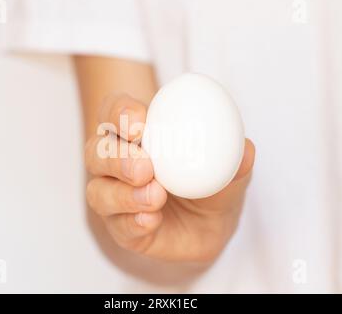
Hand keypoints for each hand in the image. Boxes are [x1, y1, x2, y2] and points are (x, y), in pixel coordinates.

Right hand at [85, 94, 254, 262]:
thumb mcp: (229, 169)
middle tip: (146, 167)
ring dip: (123, 194)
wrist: (209, 226)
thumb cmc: (210, 185)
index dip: (118, 112)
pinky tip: (152, 220)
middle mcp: (116, 163)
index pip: (113, 112)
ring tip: (156, 197)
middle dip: (116, 157)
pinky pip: (116, 226)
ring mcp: (113, 196)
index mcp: (135, 135)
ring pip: (98, 191)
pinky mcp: (120, 228)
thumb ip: (236, 158)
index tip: (140, 123)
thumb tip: (245, 148)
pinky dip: (132, 222)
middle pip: (96, 152)